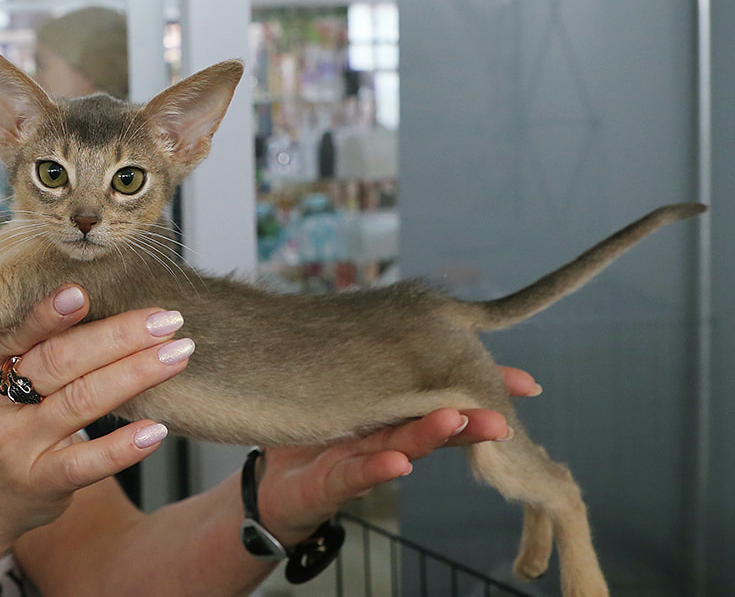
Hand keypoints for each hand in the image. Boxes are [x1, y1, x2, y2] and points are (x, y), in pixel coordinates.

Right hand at [0, 284, 190, 545]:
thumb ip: (34, 343)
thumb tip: (104, 298)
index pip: (13, 335)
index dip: (47, 315)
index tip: (82, 293)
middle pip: (59, 363)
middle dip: (118, 336)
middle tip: (165, 319)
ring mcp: (17, 448)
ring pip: (81, 403)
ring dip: (135, 374)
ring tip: (176, 355)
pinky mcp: (42, 483)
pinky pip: (87, 463)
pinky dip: (124, 445)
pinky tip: (156, 429)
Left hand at [254, 366, 539, 545]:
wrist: (275, 484)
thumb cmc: (315, 431)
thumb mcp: (349, 391)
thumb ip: (385, 365)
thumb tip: (420, 318)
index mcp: (395, 409)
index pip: (444, 394)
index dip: (484, 389)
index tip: (528, 385)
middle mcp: (387, 435)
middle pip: (433, 423)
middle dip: (471, 419)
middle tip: (503, 413)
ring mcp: (362, 459)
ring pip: (402, 445)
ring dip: (431, 436)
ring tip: (457, 421)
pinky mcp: (334, 483)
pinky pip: (356, 474)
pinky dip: (378, 468)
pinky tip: (400, 462)